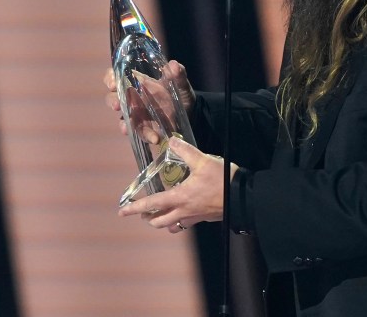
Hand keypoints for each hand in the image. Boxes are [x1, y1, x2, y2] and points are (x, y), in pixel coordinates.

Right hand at [104, 60, 195, 137]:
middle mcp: (133, 98)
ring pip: (123, 118)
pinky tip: (153, 138)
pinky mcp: (145, 128)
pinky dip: (146, 135)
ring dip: (123, 123)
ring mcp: (137, 114)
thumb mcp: (181, 82)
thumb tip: (174, 65)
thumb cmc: (180, 93)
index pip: (116, 76)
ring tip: (126, 127)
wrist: (191, 112)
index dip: (110, 78)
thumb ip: (178, 74)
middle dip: (112, 101)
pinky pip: (140, 132)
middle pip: (113, 97)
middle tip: (117, 105)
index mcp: (138, 82)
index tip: (112, 83)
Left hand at [118, 137, 237, 232]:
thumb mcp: (203, 161)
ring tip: (160, 216)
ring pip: (173, 226)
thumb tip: (173, 140)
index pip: (152, 204)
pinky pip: (188, 223)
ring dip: (163, 222)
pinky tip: (184, 212)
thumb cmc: (223, 179)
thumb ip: (186, 151)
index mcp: (180, 197)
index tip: (122, 211)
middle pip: (160, 221)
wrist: (243, 196)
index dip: (135, 207)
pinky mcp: (206, 218)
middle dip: (148, 217)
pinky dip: (181, 221)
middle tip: (142, 212)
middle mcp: (185, 210)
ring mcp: (195, 217)